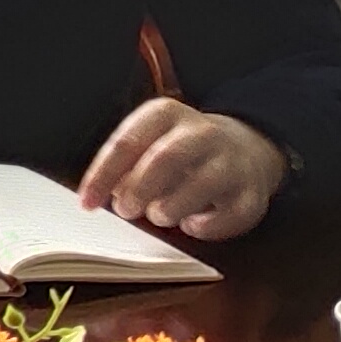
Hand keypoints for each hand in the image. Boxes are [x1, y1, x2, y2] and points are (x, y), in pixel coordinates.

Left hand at [79, 98, 284, 240]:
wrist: (246, 146)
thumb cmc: (181, 151)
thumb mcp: (149, 144)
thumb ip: (126, 167)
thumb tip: (106, 195)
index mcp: (166, 114)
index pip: (128, 142)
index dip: (103, 175)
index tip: (87, 203)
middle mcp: (203, 133)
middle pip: (166, 158)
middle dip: (139, 189)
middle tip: (124, 210)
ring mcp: (232, 162)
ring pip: (202, 184)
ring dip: (172, 207)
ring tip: (158, 215)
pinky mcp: (253, 193)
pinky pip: (231, 214)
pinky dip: (207, 227)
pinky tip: (192, 225)